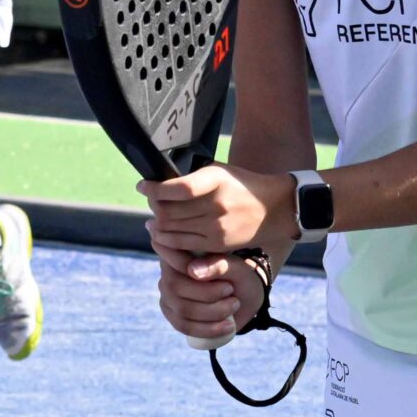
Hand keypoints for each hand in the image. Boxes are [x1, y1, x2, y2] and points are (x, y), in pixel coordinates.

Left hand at [139, 164, 291, 256]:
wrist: (274, 209)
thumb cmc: (242, 185)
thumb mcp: (220, 172)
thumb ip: (193, 178)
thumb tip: (161, 183)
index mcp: (217, 181)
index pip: (178, 188)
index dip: (155, 189)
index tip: (142, 186)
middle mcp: (216, 205)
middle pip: (169, 211)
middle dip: (153, 206)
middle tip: (150, 201)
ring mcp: (216, 228)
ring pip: (171, 229)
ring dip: (157, 223)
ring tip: (154, 218)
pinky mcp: (216, 244)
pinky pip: (182, 244)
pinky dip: (166, 238)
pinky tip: (162, 232)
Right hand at [153, 242, 266, 342]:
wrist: (244, 297)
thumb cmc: (237, 276)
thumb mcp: (235, 268)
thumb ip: (218, 265)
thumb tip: (192, 271)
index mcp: (178, 253)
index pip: (177, 264)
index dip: (199, 277)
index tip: (229, 287)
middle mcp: (167, 273)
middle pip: (176, 288)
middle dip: (209, 297)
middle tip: (233, 296)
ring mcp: (167, 296)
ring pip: (182, 311)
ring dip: (212, 313)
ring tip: (233, 307)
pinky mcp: (173, 315)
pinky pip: (183, 326)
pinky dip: (207, 329)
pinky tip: (227, 326)